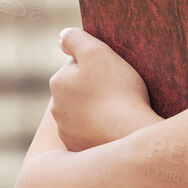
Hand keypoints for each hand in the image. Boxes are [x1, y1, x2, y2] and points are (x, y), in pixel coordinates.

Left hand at [49, 28, 157, 152]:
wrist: (129, 134)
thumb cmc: (117, 90)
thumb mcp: (96, 52)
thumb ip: (75, 39)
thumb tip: (61, 37)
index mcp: (58, 82)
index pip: (78, 66)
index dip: (98, 66)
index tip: (113, 73)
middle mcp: (57, 109)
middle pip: (79, 91)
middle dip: (95, 89)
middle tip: (119, 91)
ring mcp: (68, 132)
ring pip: (84, 114)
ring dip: (98, 110)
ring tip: (119, 111)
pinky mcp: (79, 150)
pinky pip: (90, 135)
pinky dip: (100, 131)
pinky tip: (116, 128)